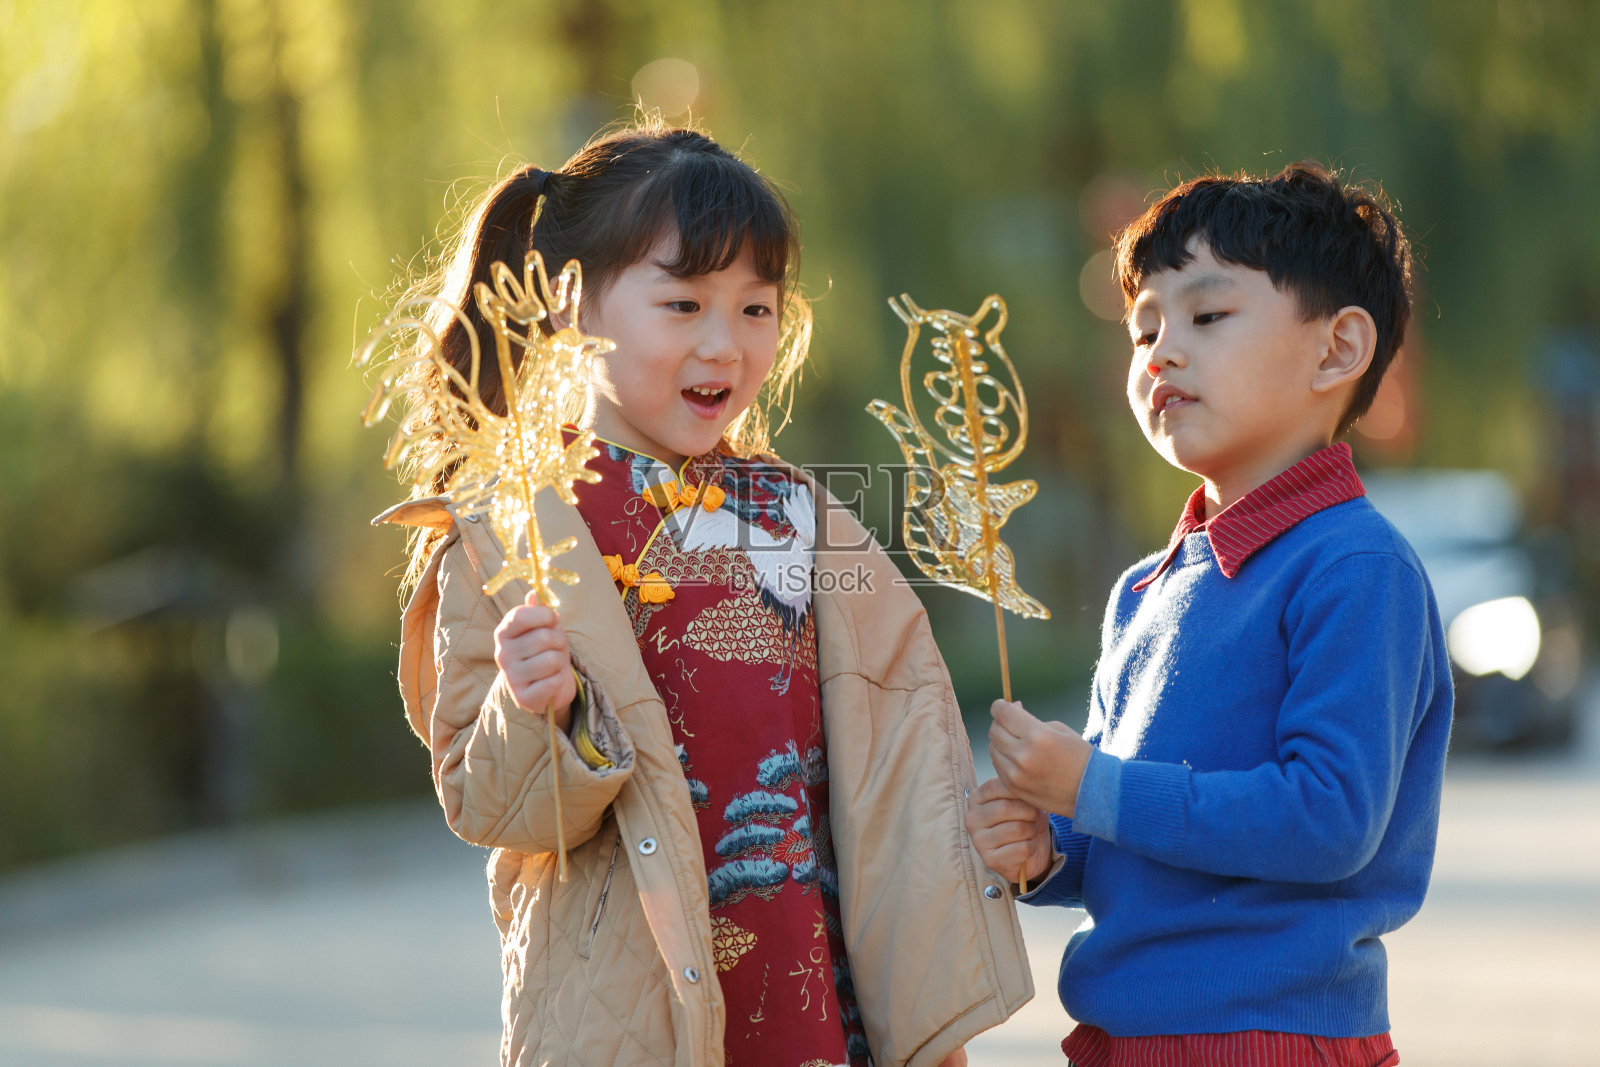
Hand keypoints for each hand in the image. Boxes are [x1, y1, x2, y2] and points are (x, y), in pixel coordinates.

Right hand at [493, 591, 576, 731]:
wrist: (549, 687)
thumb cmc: (546, 652)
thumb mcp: (545, 628)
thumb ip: (539, 612)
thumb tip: (534, 593)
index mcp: (504, 633)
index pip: (520, 616)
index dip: (543, 615)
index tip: (553, 618)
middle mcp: (502, 654)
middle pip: (544, 638)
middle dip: (559, 641)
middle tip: (556, 648)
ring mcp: (511, 677)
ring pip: (551, 660)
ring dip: (560, 662)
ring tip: (553, 666)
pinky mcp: (523, 698)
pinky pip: (553, 682)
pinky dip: (559, 681)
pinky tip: (550, 682)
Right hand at [966, 777, 1052, 885]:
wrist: (1026, 854)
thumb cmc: (1023, 820)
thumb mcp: (1022, 799)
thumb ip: (1020, 789)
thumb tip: (1029, 784)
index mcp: (976, 798)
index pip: (999, 786)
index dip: (1022, 791)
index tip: (1031, 798)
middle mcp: (972, 818)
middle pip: (1006, 808)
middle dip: (1030, 812)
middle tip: (1035, 817)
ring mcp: (978, 841)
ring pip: (1017, 829)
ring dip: (1032, 830)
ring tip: (1030, 831)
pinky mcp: (990, 860)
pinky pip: (1022, 849)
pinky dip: (1032, 847)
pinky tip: (1027, 847)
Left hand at [988, 699, 1091, 817]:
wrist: (1092, 792)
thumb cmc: (1078, 756)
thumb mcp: (1058, 729)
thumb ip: (1029, 720)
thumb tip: (1011, 709)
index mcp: (1038, 736)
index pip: (1003, 713)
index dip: (1000, 705)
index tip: (1003, 705)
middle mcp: (1024, 755)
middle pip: (994, 730)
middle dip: (1000, 722)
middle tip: (1012, 723)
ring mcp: (1017, 775)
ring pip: (993, 749)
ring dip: (1001, 742)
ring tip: (1017, 742)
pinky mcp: (1014, 788)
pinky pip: (998, 766)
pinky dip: (1004, 759)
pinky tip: (1019, 759)